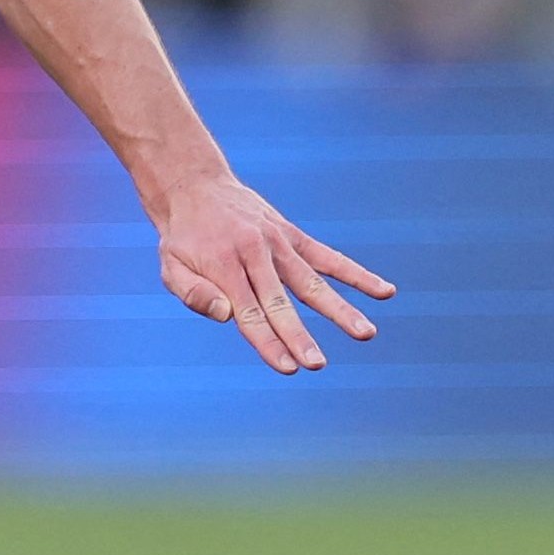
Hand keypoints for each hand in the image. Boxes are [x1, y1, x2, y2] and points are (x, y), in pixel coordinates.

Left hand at [151, 172, 393, 374]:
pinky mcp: (293, 236)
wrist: (195, 187)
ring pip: (313, 281)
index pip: (248, 313)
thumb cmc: (182, 238)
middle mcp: (255, 254)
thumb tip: (227, 316)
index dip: (268, 342)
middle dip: (298, 335)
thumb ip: (193, 293)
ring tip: (366, 333)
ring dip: (339, 309)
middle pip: (280, 302)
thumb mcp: (169, 265)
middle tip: (318, 363)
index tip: (288, 367)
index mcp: (223, 266)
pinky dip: (357, 274)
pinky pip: (329, 257)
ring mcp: (278, 244)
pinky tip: (384, 292)